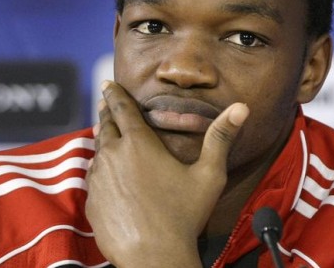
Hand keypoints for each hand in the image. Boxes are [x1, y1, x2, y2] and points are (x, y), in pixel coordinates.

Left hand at [85, 81, 248, 266]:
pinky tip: (107, 173)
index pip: (122, 108)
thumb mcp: (209, 175)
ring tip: (106, 133)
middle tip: (105, 103)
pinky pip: (93, 177)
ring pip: (98, 151)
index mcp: (138, 143)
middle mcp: (113, 155)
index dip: (115, 94)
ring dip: (102, 140)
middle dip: (106, 112)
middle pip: (105, 125)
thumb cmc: (184, 216)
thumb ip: (221, 138)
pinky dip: (100, 169)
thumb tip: (241, 107)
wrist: (154, 257)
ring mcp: (98, 179)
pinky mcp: (91, 201)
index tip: (107, 84)